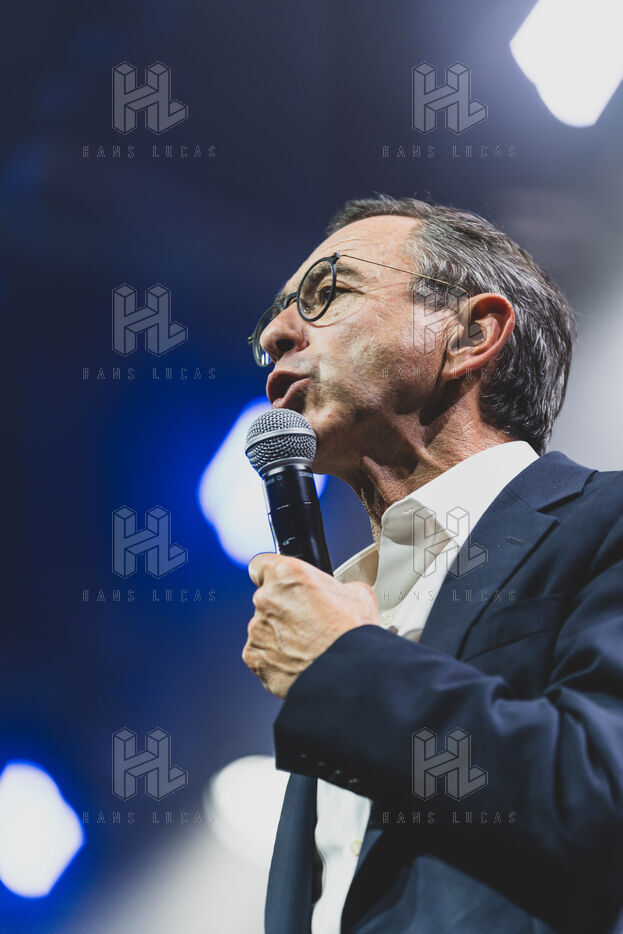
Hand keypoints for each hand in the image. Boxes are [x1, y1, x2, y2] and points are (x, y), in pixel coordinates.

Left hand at [243, 553, 378, 698]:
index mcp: (287, 575)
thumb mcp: (358, 594)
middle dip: (283, 610)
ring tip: (307, 648)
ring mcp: (257, 629)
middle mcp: (266, 599)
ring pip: (263, 628)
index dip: (273, 576)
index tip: (281, 586)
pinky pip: (260, 654)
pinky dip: (274, 658)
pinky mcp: (254, 657)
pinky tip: (297, 662)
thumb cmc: (353, 636)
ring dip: (279, 635)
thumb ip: (336, 586)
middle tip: (308, 624)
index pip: (261, 565)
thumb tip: (339, 592)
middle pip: (266, 599)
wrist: (350, 675)